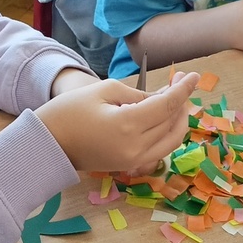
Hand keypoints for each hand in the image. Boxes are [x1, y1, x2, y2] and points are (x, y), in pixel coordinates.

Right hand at [35, 72, 200, 174]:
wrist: (48, 144)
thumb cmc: (69, 111)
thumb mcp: (104, 90)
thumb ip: (137, 94)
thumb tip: (162, 98)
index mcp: (127, 125)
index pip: (167, 106)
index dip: (183, 90)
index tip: (194, 75)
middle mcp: (136, 147)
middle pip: (173, 124)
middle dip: (182, 102)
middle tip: (181, 83)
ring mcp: (133, 161)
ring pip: (171, 141)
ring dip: (178, 120)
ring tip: (176, 100)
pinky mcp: (129, 166)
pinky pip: (159, 149)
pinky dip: (167, 133)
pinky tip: (163, 117)